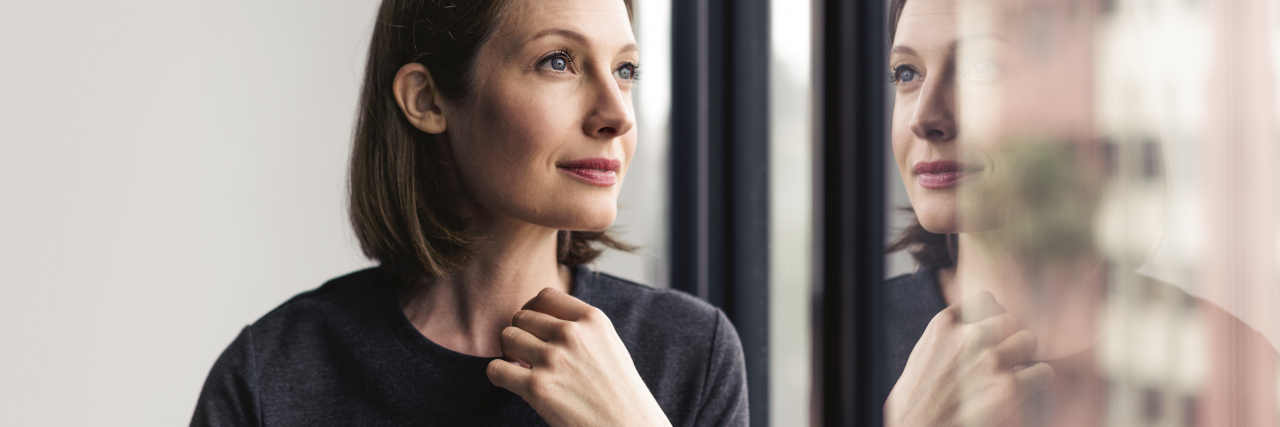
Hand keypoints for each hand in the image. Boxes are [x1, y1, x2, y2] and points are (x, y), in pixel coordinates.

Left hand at [487, 288, 671, 426]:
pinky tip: (513, 382)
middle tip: (527, 353)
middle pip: (522, 316)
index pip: (546, 295)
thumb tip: (543, 319)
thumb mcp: (609, 345)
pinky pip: (496, 369)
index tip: (534, 327)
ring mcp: (553, 359)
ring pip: (507, 337)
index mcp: (593, 320)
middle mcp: (572, 334)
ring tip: (521, 367)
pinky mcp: (537, 388)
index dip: (533, 310)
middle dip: (521, 334)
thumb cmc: (620, 392)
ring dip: (509, 352)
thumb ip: (582, 327)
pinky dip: (499, 374)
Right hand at [884, 291, 1053, 426]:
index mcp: (943, 326)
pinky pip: (1043, 372)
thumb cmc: (917, 399)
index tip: (990, 335)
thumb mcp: (925, 352)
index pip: (986, 299)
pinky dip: (1037, 382)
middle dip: (1009, 338)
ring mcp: (990, 361)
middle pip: (1011, 319)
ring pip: (1029, 340)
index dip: (993, 317)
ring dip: (1024, 358)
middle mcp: (968, 338)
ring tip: (1013, 374)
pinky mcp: (1009, 390)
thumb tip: (980, 326)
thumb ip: (951, 334)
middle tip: (1003, 359)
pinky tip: (1023, 391)